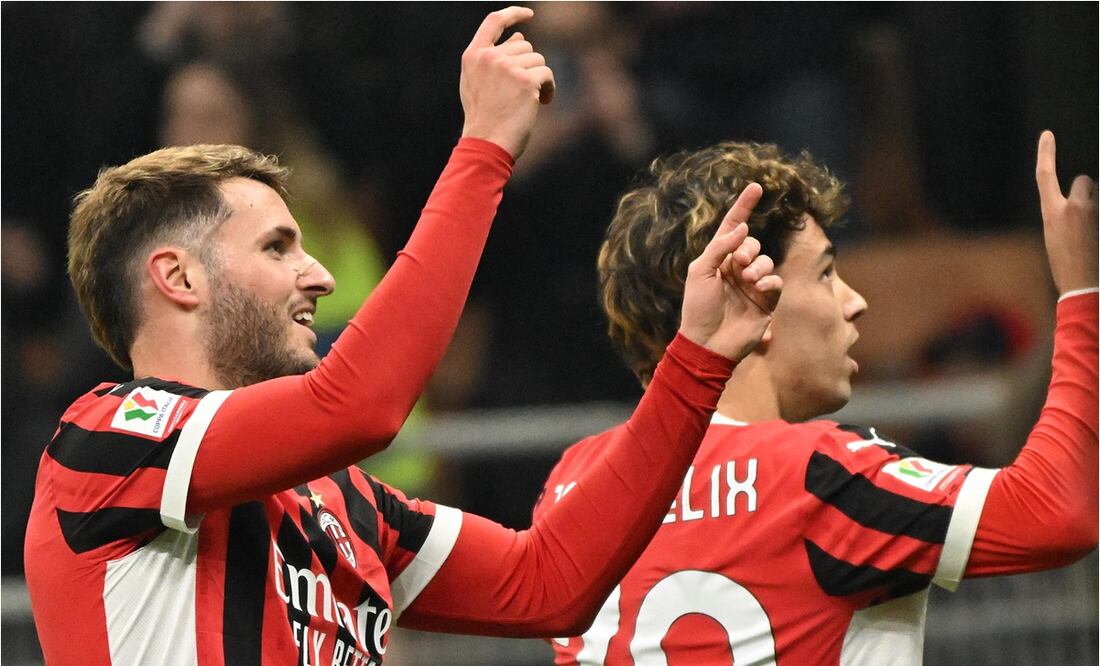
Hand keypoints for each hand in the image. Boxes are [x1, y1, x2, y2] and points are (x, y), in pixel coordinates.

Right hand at [460, 7, 555, 159]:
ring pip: (538, 60)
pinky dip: (549, 89)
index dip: (514, 14)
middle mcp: (489, 57)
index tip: (529, 15)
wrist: (487, 143)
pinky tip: (542, 103)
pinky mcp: (525, 81)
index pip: (494, 21)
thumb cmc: (485, 118)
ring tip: (530, 100)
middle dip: (528, 67)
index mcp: (473, 56)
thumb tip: (520, 37)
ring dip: (539, 79)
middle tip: (522, 91)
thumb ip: (494, 58)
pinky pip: (547, 74)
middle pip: (524, 46)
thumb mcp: (479, 84)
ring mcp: (507, 67)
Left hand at [679, 183, 781, 360]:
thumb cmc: (698, 307)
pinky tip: (759, 289)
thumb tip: (743, 228)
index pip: (733, 227)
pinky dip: (769, 281)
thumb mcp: (700, 271)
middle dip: (748, 248)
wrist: (708, 342)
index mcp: (718, 259)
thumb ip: (720, 247)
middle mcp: (736, 269)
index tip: (756, 187)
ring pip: (766, 260)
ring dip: (758, 266)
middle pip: (752, 243)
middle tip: (738, 263)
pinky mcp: (766, 301)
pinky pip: (776, 281)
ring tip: (747, 280)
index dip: (744, 207)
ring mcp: (752, 285)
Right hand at [1035, 131, 1098, 293]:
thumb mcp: (1055, 239)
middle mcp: (1072, 207)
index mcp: (1052, 213)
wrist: (1083, 288)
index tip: (1047, 135)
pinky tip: (1094, 238)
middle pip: (1084, 182)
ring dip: (1098, 208)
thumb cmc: (1067, 267)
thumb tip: (1076, 205)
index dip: (1045, 153)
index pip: (1045, 175)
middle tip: (1089, 217)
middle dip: (1088, 193)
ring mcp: (1092, 212)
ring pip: (1097, 196)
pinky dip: (1098, 223)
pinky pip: (1099, 210)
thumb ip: (1063, 217)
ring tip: (1094, 234)